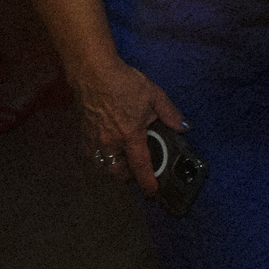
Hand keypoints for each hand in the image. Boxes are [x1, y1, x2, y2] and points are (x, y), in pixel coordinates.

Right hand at [70, 56, 184, 196]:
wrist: (93, 74)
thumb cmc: (125, 83)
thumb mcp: (155, 95)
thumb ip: (170, 114)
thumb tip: (184, 127)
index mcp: (130, 134)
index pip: (141, 165)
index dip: (147, 183)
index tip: (152, 195)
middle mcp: (110, 142)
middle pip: (118, 173)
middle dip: (129, 178)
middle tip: (139, 173)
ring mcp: (94, 140)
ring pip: (104, 166)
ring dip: (115, 169)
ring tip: (126, 163)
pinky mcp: (84, 135)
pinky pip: (93, 156)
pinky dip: (103, 158)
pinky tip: (110, 150)